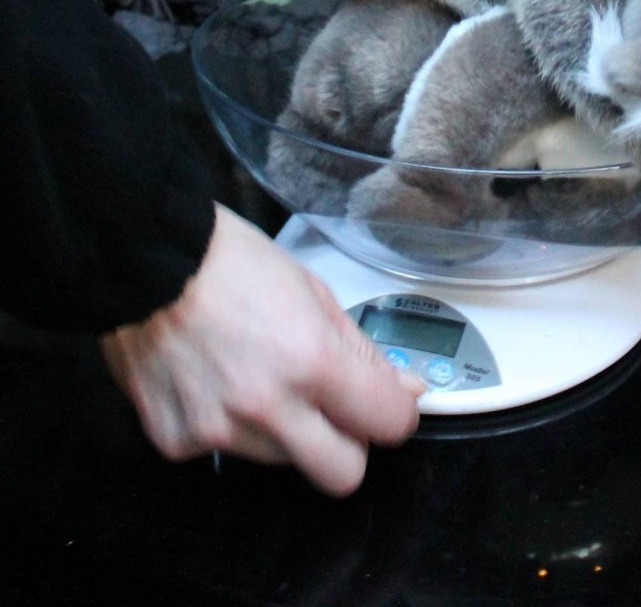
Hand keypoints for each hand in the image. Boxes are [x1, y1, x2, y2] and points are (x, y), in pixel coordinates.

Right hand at [100, 205, 423, 495]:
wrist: (143, 259)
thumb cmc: (227, 261)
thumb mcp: (312, 290)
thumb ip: (362, 350)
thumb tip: (405, 387)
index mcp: (310, 360)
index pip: (387, 423)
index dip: (395, 412)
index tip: (386, 401)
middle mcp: (266, 406)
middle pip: (343, 475)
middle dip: (348, 444)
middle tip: (333, 407)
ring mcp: (218, 430)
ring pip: (283, 461)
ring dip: (285, 430)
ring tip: (257, 372)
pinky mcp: (176, 442)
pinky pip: (225, 451)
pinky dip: (229, 425)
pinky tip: (215, 379)